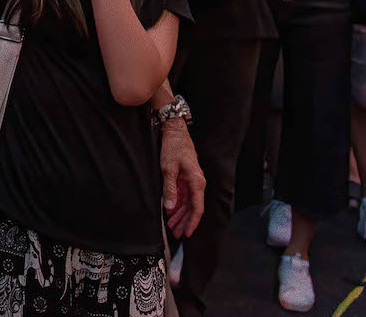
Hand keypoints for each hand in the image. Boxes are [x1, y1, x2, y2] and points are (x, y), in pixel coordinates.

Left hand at [161, 120, 205, 236]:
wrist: (175, 132)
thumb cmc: (173, 148)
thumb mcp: (168, 169)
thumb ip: (169, 189)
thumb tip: (169, 208)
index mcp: (197, 182)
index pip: (197, 208)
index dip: (192, 223)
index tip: (186, 233)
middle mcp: (197, 184)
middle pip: (193, 209)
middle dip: (184, 222)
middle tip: (175, 234)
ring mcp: (192, 182)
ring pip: (188, 204)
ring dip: (180, 216)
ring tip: (172, 227)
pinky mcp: (186, 180)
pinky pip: (183, 197)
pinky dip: (177, 206)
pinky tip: (171, 214)